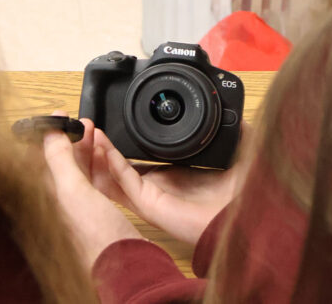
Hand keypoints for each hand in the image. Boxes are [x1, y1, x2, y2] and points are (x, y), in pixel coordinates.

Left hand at [41, 112, 142, 268]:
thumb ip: (58, 160)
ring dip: (84, 149)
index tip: (58, 116)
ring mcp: (79, 208)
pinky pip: (92, 181)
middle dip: (69, 139)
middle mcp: (60, 203)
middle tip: (80, 121)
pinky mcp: (96, 212)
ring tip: (93, 131)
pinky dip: (96, 164)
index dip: (49, 134)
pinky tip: (105, 157)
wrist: (127, 265)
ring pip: (77, 170)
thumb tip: (49, 131)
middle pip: (59, 163)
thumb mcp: (73, 190)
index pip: (41, 158)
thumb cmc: (98, 236)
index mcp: (48, 197)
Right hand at [86, 124, 249, 244]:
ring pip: (113, 178)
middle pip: (115, 172)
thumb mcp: (231, 155)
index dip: (118, 149)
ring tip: (87, 135)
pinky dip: (113, 164)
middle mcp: (157, 190)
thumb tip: (231, 113)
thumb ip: (229, 134)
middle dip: (97, 152)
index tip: (105, 130)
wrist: (245, 218)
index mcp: (170, 180)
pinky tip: (105, 148)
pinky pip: (125, 183)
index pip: (134, 165)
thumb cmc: (239, 199)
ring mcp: (151, 199)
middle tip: (86, 130)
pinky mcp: (151, 205)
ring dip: (98, 156)